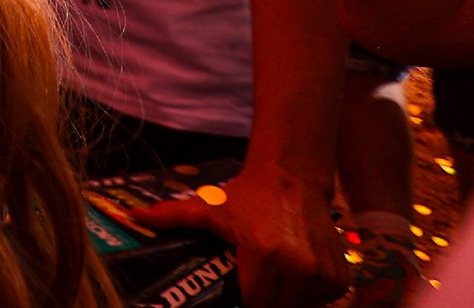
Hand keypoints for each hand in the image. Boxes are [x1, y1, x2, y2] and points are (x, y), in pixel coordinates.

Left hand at [132, 167, 345, 307]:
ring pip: (300, 307)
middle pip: (276, 307)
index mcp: (265, 254)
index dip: (244, 300)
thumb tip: (134, 216)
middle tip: (252, 282)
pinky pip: (322, 301)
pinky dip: (308, 296)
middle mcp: (299, 267)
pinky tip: (292, 277)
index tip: (238, 290)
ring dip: (286, 299)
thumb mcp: (209, 207)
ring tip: (271, 277)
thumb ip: (172, 216)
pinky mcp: (339, 277)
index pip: (254, 303)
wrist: (292, 178)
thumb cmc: (248, 196)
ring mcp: (323, 273)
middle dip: (263, 299)